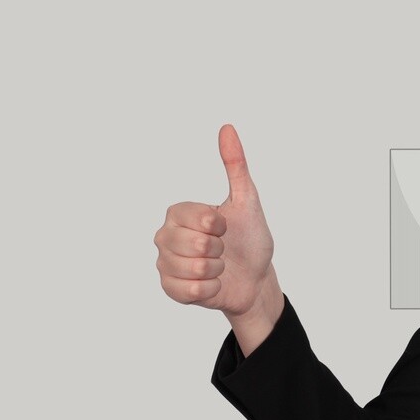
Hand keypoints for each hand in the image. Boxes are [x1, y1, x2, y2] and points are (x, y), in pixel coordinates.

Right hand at [154, 123, 278, 319]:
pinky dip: (210, 289)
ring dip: (217, 270)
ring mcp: (165, 264)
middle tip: (222, 249)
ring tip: (218, 266)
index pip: (201, 219)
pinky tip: (212, 283)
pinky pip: (191, 291)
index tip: (225, 227)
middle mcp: (165, 236)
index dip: (221, 226)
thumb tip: (227, 128)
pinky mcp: (170, 289)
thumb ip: (235, 164)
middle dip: (220, 249)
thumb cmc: (250, 238)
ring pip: (196, 269)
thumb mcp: (247, 200)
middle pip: (197, 244)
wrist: (255, 278)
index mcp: (178, 212)